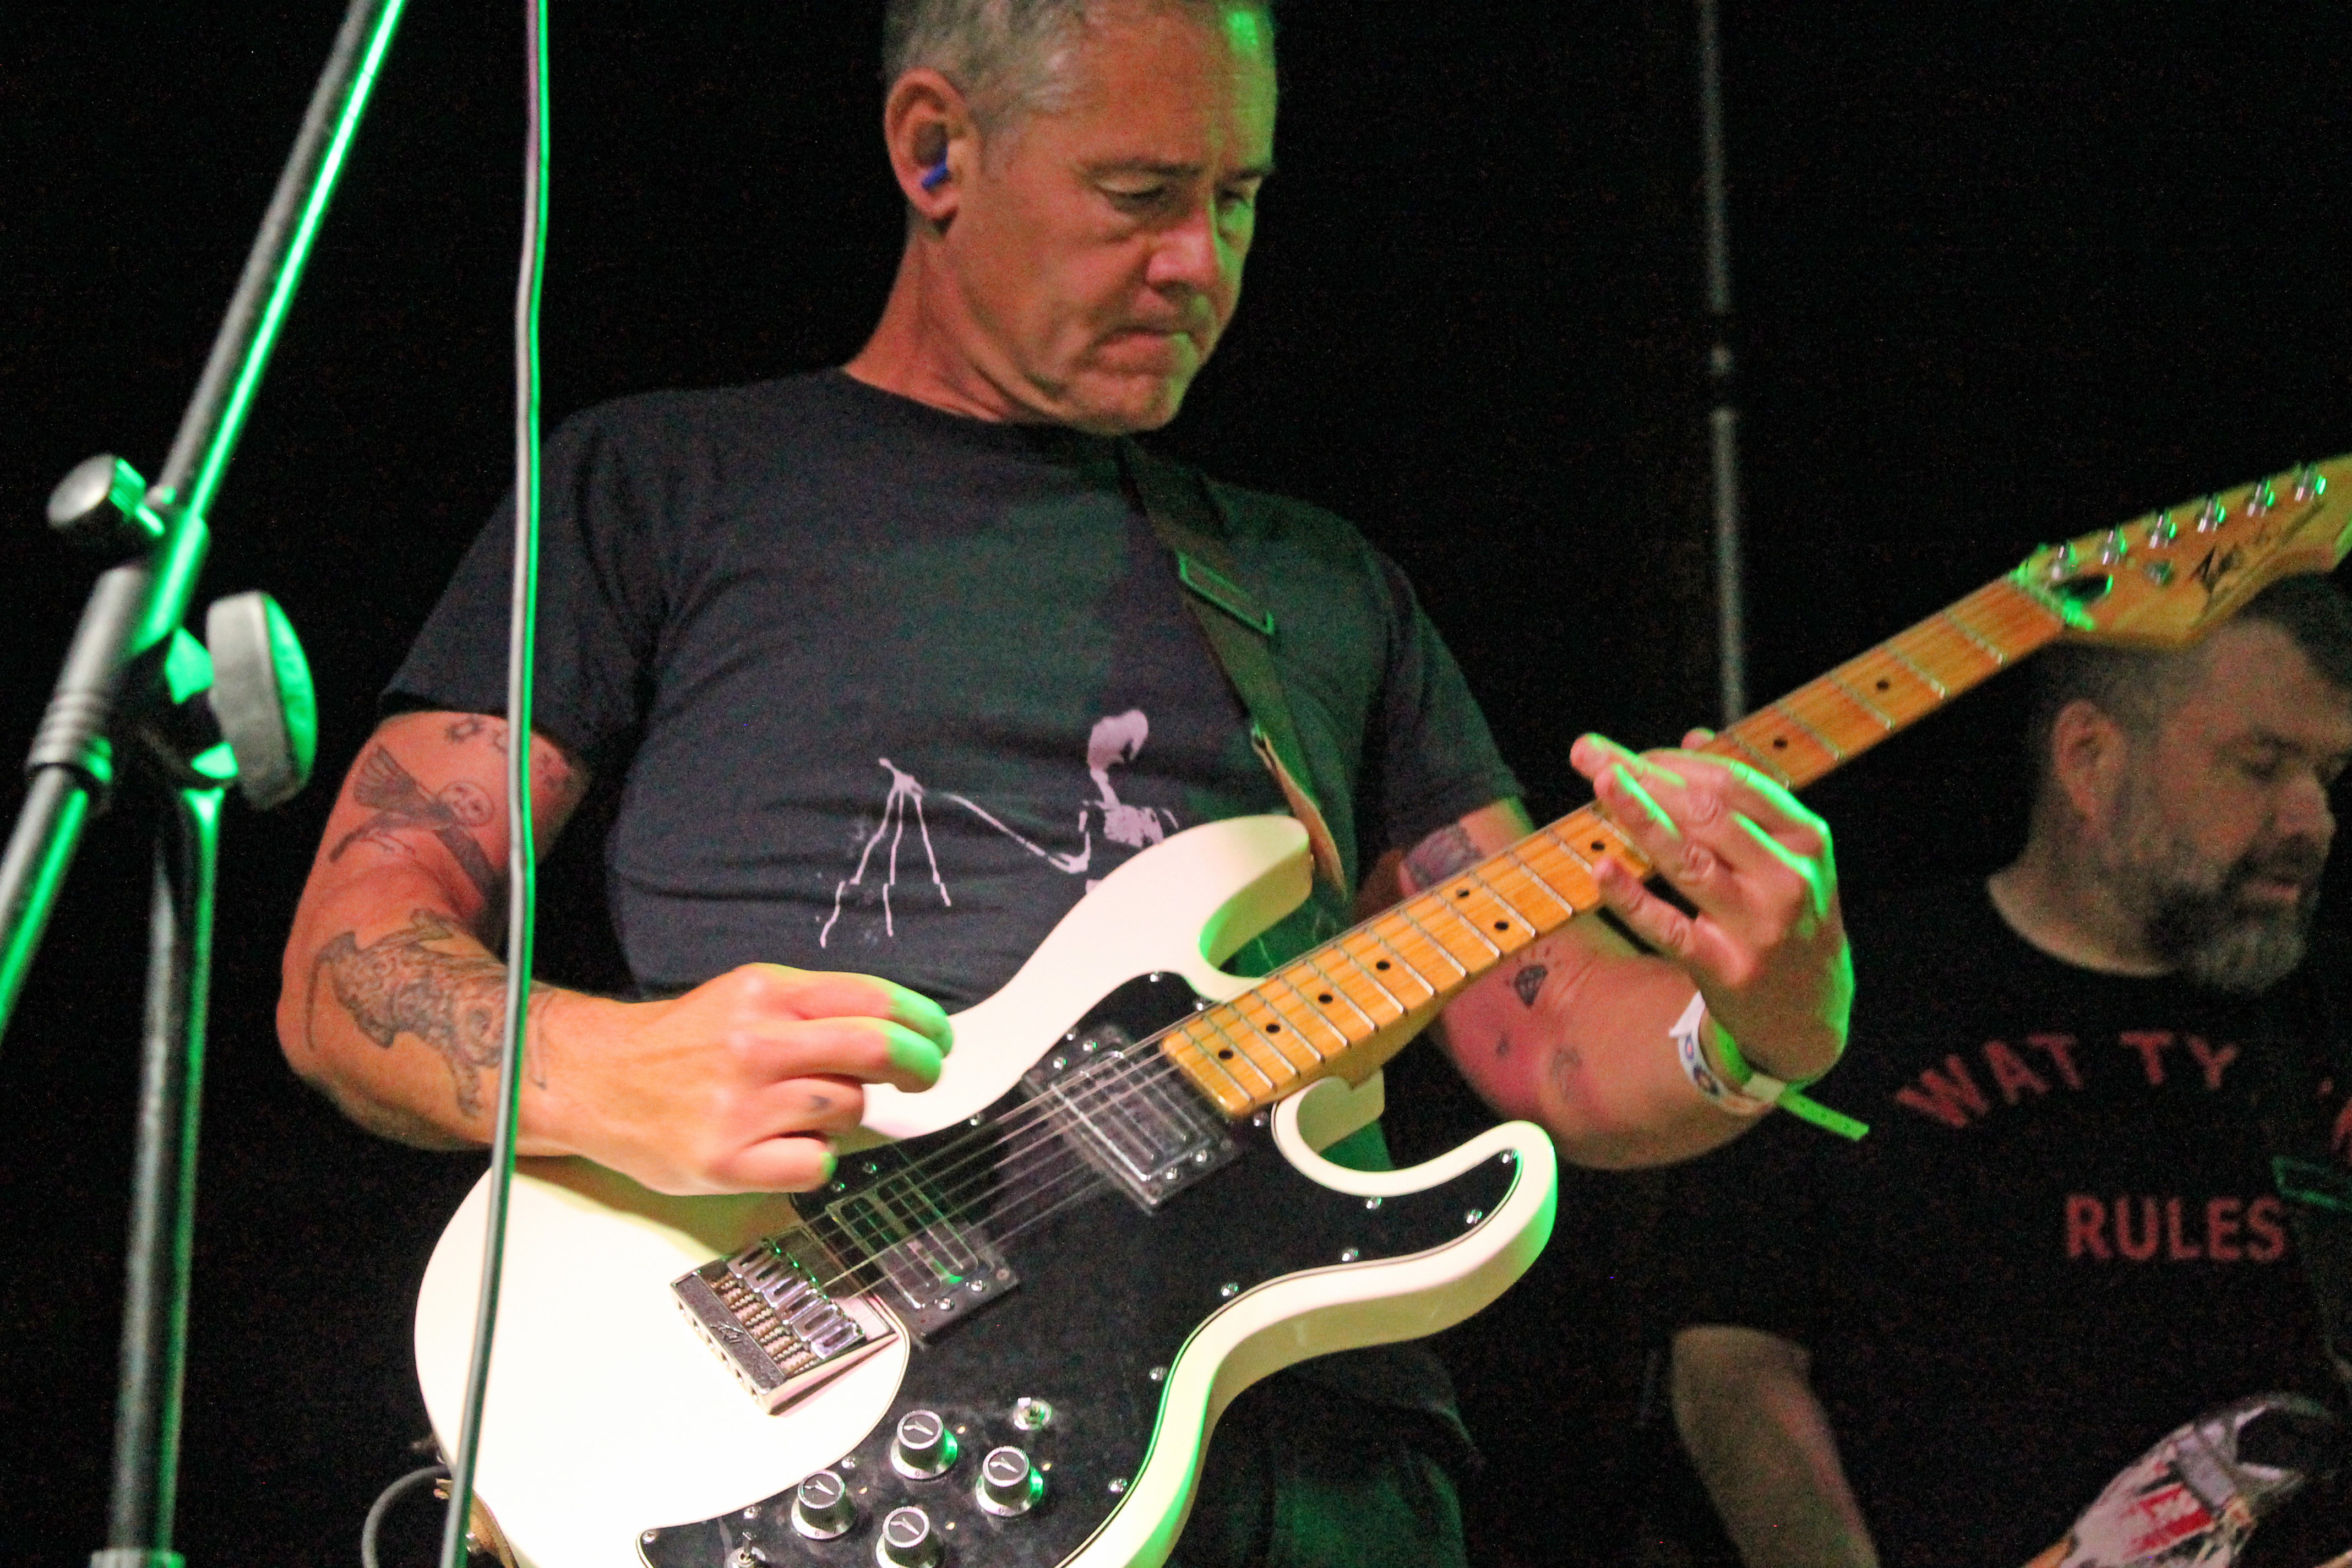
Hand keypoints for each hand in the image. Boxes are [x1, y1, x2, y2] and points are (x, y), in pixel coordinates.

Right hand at [529, 964, 951, 1194]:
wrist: (598, 1081)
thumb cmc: (684, 1043)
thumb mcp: (747, 997)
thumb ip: (815, 1008)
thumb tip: (901, 1029)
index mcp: (766, 993)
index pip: (874, 1000)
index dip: (923, 1022)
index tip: (938, 1038)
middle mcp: (755, 1044)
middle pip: (877, 1050)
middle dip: (919, 1065)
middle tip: (925, 1075)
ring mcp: (740, 1105)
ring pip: (848, 1109)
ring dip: (846, 1112)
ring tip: (809, 1109)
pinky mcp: (727, 1161)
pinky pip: (815, 1163)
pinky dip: (814, 1158)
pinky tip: (785, 1145)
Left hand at [1570, 731, 1850, 1081]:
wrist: (1809, 1013)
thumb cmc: (1785, 917)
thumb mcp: (1786, 855)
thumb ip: (1743, 797)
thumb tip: (1694, 736)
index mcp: (1805, 838)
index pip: (1733, 783)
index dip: (1673, 762)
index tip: (1624, 753)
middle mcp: (1786, 878)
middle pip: (1707, 813)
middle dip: (1645, 778)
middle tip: (1590, 756)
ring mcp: (1758, 926)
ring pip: (1689, 862)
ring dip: (1639, 818)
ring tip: (1600, 786)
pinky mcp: (1727, 969)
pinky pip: (1670, 928)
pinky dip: (1633, 899)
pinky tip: (1602, 869)